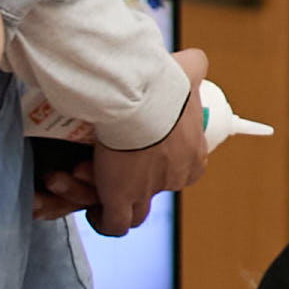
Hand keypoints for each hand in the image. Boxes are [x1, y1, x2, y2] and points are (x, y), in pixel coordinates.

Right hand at [36, 85, 207, 234]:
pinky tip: (96, 210)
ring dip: (114, 198)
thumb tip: (194, 63)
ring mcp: (149, 191)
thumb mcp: (189, 71)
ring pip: (135, 212)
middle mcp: (175, 177)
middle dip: (131, 177)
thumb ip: (194, 68)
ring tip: (94, 179)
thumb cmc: (163, 85)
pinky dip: (104, 220)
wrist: (139, 100)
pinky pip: (115, 224)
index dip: (159, 162)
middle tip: (109, 157)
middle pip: (154, 188)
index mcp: (193, 154)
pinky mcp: (121, 198)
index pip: (181, 169)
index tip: (140, 147)